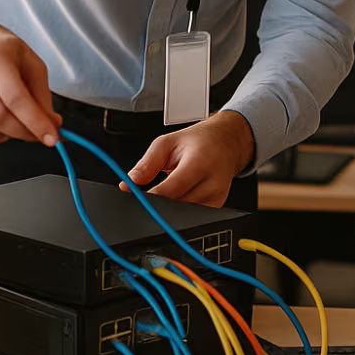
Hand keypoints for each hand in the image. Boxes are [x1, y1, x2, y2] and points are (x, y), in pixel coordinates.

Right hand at [0, 16, 60, 144]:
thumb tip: (52, 125)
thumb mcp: (33, 64)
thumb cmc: (7, 54)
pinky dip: (1, 131)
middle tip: (43, 133)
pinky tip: (7, 117)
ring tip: (26, 121)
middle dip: (26, 132)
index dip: (36, 122)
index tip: (52, 137)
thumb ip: (43, 95)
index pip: (15, 98)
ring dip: (15, 133)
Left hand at [126, 111, 254, 206]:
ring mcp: (217, 195)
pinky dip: (182, 209)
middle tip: (148, 195)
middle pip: (178, 205)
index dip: (152, 198)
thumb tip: (128, 184)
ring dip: (170, 207)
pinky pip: (194, 215)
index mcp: (199, 161)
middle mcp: (212, 181)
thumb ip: (146, 163)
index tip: (137, 199)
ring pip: (185, 213)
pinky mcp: (218, 205)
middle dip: (159, 203)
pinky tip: (180, 195)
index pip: (172, 189)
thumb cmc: (199, 140)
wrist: (227, 141)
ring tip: (168, 189)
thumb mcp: (167, 142)